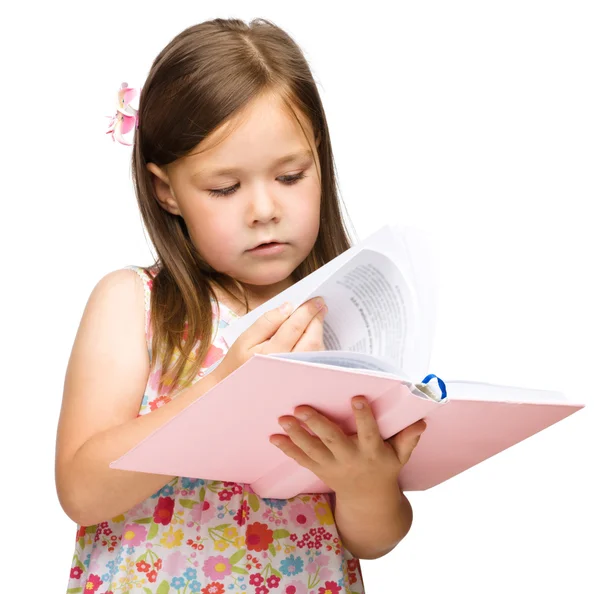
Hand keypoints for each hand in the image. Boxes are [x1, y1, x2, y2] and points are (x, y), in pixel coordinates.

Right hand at [213, 297, 326, 381]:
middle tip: (320, 305)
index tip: (315, 300)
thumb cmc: (238, 363)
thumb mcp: (245, 339)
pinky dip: (317, 345)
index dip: (306, 311)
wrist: (235, 392)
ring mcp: (296, 377)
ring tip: (317, 316)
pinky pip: (315, 361)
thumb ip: (266, 321)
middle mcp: (287, 367)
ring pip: (316, 351)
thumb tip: (287, 307)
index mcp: (270, 354)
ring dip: (319, 332)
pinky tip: (313, 335)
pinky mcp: (301, 381)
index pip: (294, 327)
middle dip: (317, 320)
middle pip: (311, 339)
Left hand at [269, 397, 426, 495]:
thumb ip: (408, 439)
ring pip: (312, 450)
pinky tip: (273, 437)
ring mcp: (333, 466)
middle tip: (301, 407)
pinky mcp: (320, 470)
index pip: (369, 432)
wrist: (369, 502)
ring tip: (282, 418)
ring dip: (296, 435)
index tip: (356, 398)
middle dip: (316, 424)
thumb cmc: (385, 469)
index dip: (363, 416)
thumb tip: (421, 422)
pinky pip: (302, 460)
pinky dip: (287, 449)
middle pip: (332, 440)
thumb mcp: (400, 457)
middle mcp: (351, 459)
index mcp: (372, 452)